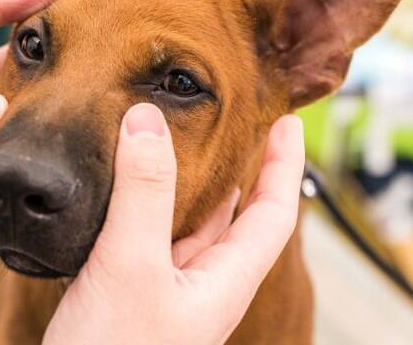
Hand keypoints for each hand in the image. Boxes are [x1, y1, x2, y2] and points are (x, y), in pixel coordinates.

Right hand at [44, 105, 304, 344]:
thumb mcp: (130, 265)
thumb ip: (140, 193)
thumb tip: (145, 120)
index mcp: (222, 282)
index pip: (274, 214)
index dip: (284, 164)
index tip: (287, 121)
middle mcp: (200, 286)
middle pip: (234, 218)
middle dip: (238, 170)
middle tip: (229, 124)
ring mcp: (164, 292)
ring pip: (188, 227)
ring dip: (187, 185)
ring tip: (179, 145)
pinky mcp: (129, 294)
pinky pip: (148, 238)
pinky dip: (144, 206)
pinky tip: (125, 191)